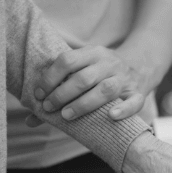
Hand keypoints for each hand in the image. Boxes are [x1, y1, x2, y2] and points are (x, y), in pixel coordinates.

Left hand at [32, 45, 158, 122]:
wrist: (141, 65)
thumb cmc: (101, 73)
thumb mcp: (83, 70)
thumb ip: (59, 90)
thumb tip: (30, 119)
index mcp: (93, 53)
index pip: (67, 60)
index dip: (50, 78)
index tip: (39, 94)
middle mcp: (109, 63)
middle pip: (84, 78)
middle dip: (63, 94)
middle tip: (49, 107)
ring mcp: (125, 78)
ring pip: (106, 89)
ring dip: (84, 104)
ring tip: (66, 116)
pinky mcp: (139, 93)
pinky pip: (135, 102)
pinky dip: (123, 109)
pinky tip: (111, 116)